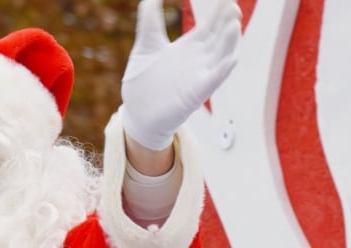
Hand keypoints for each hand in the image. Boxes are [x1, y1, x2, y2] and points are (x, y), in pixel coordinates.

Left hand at [121, 0, 241, 149]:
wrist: (136, 114)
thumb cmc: (142, 82)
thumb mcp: (146, 45)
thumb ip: (150, 19)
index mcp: (189, 47)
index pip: (210, 24)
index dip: (220, 9)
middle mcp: (199, 59)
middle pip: (219, 36)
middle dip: (227, 21)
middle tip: (232, 6)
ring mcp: (199, 76)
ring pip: (221, 56)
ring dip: (229, 42)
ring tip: (233, 24)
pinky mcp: (195, 94)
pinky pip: (213, 81)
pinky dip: (222, 70)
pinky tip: (231, 58)